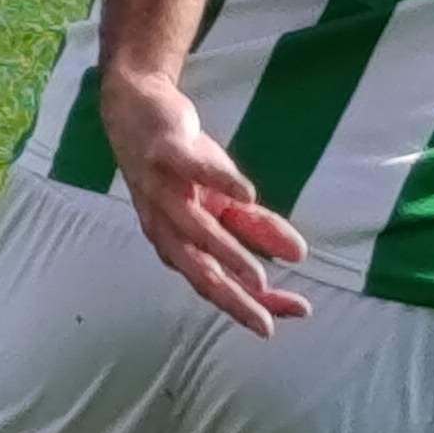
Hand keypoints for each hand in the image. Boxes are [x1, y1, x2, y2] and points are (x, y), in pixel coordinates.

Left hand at [96, 68, 311, 332]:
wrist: (135, 108)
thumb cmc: (178, 165)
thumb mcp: (221, 199)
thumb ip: (256, 227)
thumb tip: (298, 254)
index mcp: (177, 243)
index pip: (217, 281)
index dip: (251, 303)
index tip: (293, 315)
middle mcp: (166, 225)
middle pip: (200, 269)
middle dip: (233, 298)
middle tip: (265, 324)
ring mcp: (163, 190)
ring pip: (195, 229)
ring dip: (227, 255)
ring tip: (259, 278)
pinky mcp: (166, 153)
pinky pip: (192, 170)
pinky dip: (219, 183)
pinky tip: (248, 194)